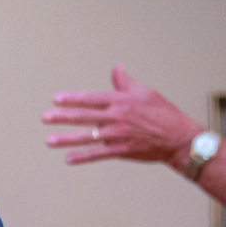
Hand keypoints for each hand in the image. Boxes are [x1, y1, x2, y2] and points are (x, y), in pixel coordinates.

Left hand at [43, 63, 204, 164]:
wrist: (180, 139)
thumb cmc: (164, 114)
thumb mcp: (145, 92)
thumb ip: (125, 82)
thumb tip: (116, 67)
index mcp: (122, 102)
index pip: (92, 99)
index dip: (73, 99)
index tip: (56, 99)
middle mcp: (117, 118)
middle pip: (85, 117)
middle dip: (63, 117)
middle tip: (45, 117)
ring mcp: (118, 136)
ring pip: (88, 137)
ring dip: (67, 139)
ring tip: (49, 140)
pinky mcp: (121, 150)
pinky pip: (98, 155)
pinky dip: (83, 157)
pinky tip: (68, 159)